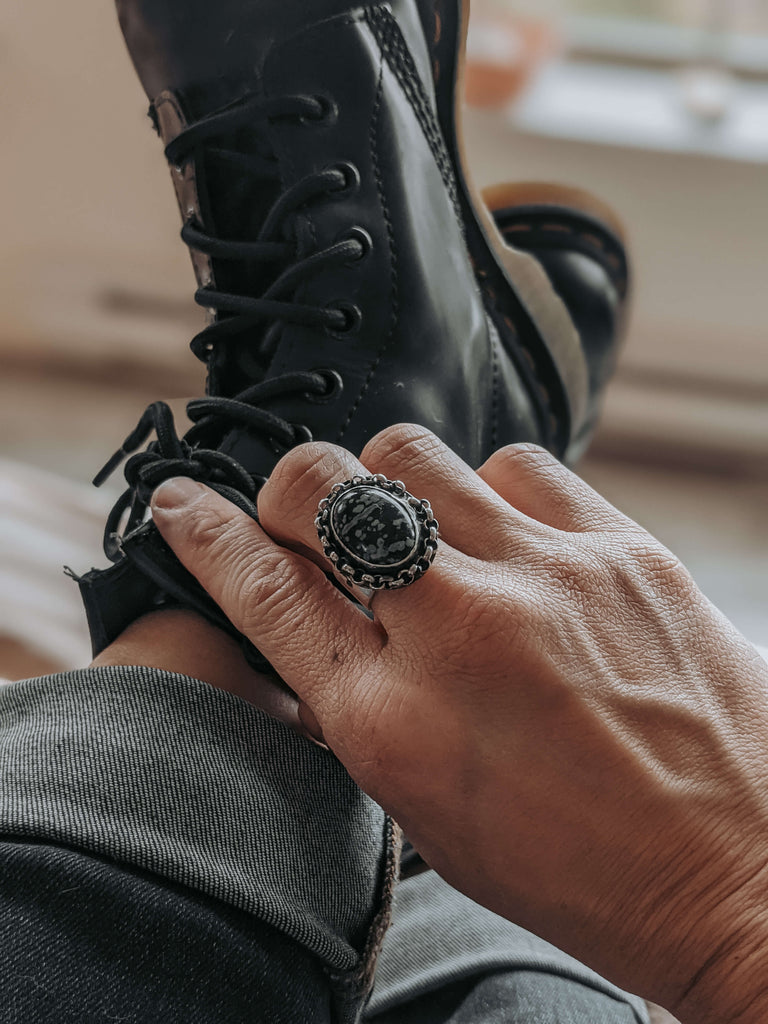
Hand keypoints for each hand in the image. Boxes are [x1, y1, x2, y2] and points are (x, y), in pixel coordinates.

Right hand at [151, 424, 767, 1022]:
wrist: (740, 875)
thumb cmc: (575, 863)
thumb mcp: (428, 803)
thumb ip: (357, 696)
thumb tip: (311, 605)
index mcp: (391, 722)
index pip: (264, 591)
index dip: (207, 536)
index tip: (182, 504)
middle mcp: (460, 631)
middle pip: (324, 489)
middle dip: (292, 492)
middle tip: (308, 516)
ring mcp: (547, 574)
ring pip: (413, 452)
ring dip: (391, 481)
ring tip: (418, 527)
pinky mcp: (623, 547)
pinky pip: (520, 464)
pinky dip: (493, 491)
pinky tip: (508, 536)